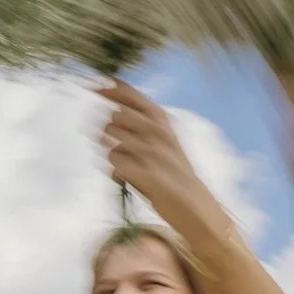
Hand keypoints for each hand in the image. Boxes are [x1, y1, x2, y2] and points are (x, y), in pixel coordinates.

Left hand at [100, 80, 201, 211]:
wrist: (196, 207)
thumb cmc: (175, 175)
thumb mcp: (165, 144)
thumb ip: (142, 128)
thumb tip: (111, 114)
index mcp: (164, 123)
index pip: (134, 98)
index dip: (113, 89)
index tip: (96, 86)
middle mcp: (159, 134)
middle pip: (117, 116)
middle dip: (106, 127)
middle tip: (107, 141)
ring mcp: (154, 154)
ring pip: (113, 140)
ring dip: (108, 150)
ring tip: (116, 162)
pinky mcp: (148, 175)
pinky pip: (116, 164)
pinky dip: (114, 171)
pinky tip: (120, 177)